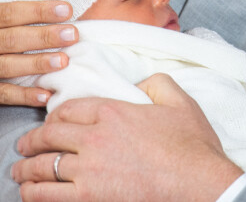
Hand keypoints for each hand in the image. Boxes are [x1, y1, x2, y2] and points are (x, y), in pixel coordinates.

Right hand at [0, 0, 76, 106]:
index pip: (11, 11)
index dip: (38, 10)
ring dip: (35, 65)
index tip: (67, 8)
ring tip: (64, 61)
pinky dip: (21, 95)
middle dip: (42, 37)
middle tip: (73, 34)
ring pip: (6, 67)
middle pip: (11, 39)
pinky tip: (45, 94)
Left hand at [13, 73, 243, 201]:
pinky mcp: (89, 199)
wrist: (198, 183)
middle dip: (32, 141)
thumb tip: (140, 83)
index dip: (55, 114)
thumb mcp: (180, 100)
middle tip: (24, 146)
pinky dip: (34, 194)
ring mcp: (89, 171)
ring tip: (19, 172)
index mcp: (114, 112)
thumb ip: (156, 82)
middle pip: (50, 136)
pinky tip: (31, 193)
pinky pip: (48, 196)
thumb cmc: (191, 145)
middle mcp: (95, 138)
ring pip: (43, 168)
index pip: (70, 109)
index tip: (51, 121)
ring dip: (25, 169)